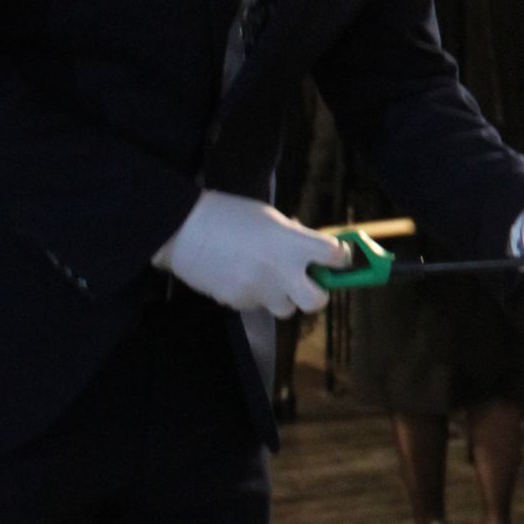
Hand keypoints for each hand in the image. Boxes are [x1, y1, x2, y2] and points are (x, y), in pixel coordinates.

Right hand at [153, 193, 349, 316]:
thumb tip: (308, 249)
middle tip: (307, 281)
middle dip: (316, 293)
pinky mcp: (239, 303)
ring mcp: (260, 291)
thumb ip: (293, 237)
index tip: (335, 257)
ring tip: (266, 277)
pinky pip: (257, 305)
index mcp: (293, 244)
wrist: (183, 230)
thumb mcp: (269, 218)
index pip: (335, 257)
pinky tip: (240, 277)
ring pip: (286, 308)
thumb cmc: (229, 215)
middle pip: (318, 301)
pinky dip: (255, 295)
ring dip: (283, 296)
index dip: (339, 258)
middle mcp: (282, 272)